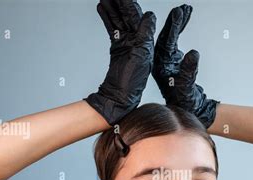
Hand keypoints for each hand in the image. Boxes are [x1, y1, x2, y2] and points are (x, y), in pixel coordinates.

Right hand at [84, 0, 155, 125]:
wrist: (118, 97)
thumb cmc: (132, 82)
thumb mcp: (141, 57)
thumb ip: (144, 36)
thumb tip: (149, 16)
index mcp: (145, 42)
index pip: (137, 17)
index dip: (130, 5)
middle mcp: (137, 41)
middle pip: (127, 16)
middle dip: (120, 3)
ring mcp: (127, 44)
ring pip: (118, 20)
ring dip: (112, 7)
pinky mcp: (118, 48)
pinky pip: (113, 29)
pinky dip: (107, 18)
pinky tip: (102, 8)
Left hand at [152, 4, 218, 128]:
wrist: (185, 111)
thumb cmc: (184, 103)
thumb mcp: (186, 88)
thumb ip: (189, 72)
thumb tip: (193, 54)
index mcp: (161, 66)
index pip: (165, 42)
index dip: (173, 27)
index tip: (179, 13)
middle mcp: (161, 61)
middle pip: (165, 36)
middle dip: (175, 21)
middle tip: (183, 8)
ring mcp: (166, 61)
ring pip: (169, 37)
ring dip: (177, 23)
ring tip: (185, 10)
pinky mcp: (172, 61)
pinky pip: (174, 41)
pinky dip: (179, 30)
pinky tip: (183, 21)